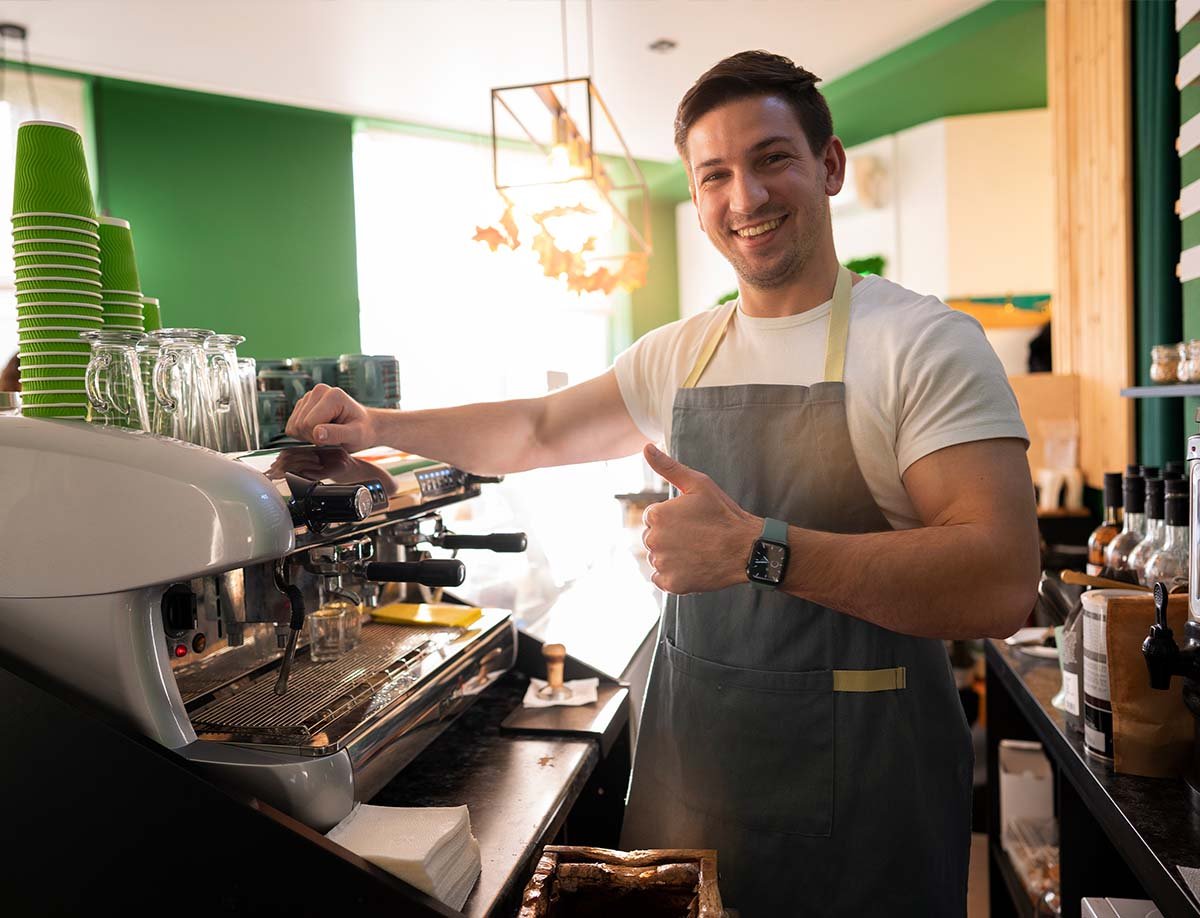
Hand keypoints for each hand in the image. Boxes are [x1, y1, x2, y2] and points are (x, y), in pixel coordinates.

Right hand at [285, 384, 377, 450]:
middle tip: (332, 437)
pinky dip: (303, 434)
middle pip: (300, 424)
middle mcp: (319, 390)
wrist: (364, 426)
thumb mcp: (356, 436)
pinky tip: (318, 431)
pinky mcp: (302, 405)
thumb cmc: (362, 431)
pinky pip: (291, 426)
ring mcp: (309, 396)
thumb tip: (317, 433)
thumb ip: (338, 434)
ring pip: (294, 426)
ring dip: (308, 436)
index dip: (319, 438)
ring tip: (327, 433)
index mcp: (333, 395)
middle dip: (314, 437)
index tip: (336, 437)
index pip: (309, 424)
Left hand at [641, 443, 761, 594]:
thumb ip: (668, 467)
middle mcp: (653, 540)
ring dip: (672, 557)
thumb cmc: (723, 514)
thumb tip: (646, 447)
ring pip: (658, 559)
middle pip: (653, 539)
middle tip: (698, 537)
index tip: (693, 522)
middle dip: (670, 538)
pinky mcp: (671, 584)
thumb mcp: (698, 484)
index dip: (674, 519)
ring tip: (697, 552)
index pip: (653, 518)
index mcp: (656, 515)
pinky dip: (674, 576)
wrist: (747, 549)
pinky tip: (693, 566)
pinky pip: (662, 579)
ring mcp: (662, 564)